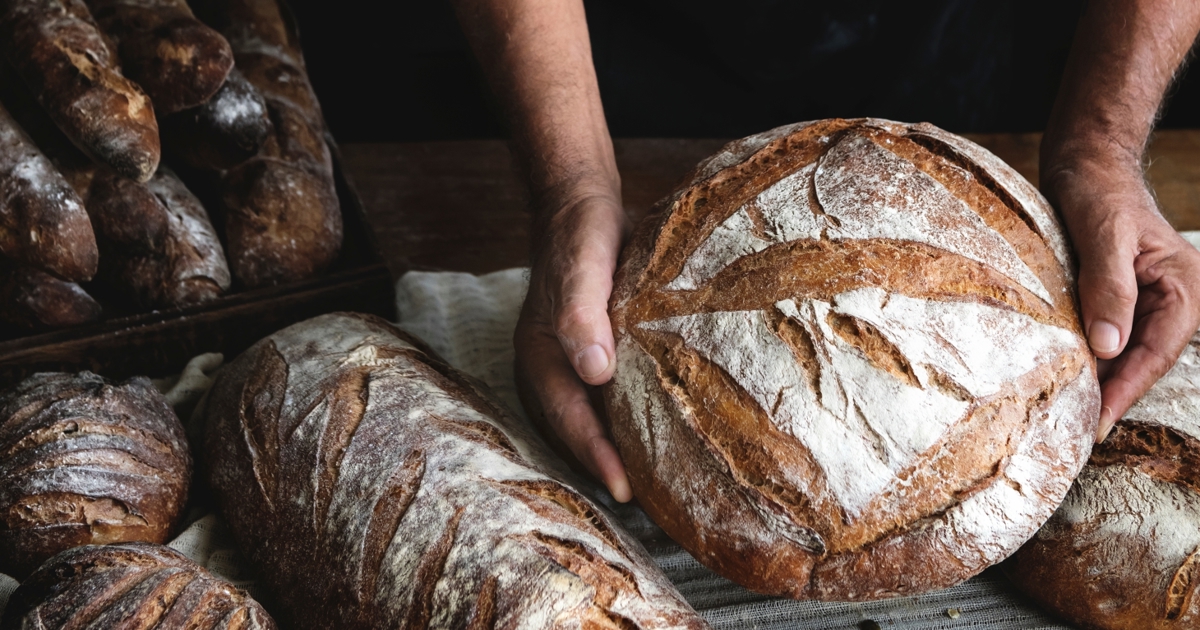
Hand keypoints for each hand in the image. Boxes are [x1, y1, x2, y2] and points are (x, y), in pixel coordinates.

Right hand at [514, 191, 633, 501]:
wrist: (581, 207)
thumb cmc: (582, 235)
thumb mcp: (584, 266)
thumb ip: (582, 316)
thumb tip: (595, 372)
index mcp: (539, 355)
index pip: (569, 418)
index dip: (597, 455)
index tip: (626, 488)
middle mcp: (547, 367)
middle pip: (573, 430)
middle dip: (604, 465)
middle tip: (646, 500)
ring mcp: (564, 363)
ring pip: (584, 419)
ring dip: (611, 448)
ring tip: (649, 480)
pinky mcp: (587, 354)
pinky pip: (598, 400)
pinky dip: (619, 421)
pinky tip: (649, 432)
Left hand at [1044, 156, 1199, 440]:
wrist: (1085, 161)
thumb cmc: (1098, 188)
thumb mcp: (1103, 233)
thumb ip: (1109, 288)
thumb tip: (1109, 347)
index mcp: (1182, 285)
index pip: (1157, 351)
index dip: (1126, 390)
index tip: (1097, 422)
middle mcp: (1171, 298)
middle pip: (1143, 360)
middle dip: (1113, 395)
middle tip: (1076, 432)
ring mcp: (1145, 300)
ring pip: (1125, 354)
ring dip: (1100, 382)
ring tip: (1068, 416)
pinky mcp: (1117, 298)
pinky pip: (1108, 337)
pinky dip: (1089, 359)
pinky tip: (1065, 378)